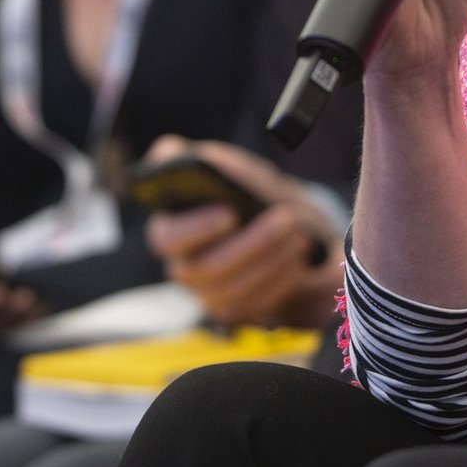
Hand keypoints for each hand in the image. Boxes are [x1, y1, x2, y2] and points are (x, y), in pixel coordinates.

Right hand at [142, 137, 338, 328]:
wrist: (272, 218)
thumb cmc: (239, 186)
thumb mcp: (222, 164)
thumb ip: (197, 161)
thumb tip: (173, 157)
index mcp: (168, 226)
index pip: (166, 238)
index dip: (196, 229)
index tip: (230, 213)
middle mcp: (180, 264)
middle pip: (205, 269)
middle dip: (252, 243)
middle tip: (288, 219)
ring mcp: (205, 291)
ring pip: (233, 289)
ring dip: (271, 260)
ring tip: (299, 235)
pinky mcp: (232, 309)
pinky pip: (253, 306)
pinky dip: (280, 281)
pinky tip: (298, 260)